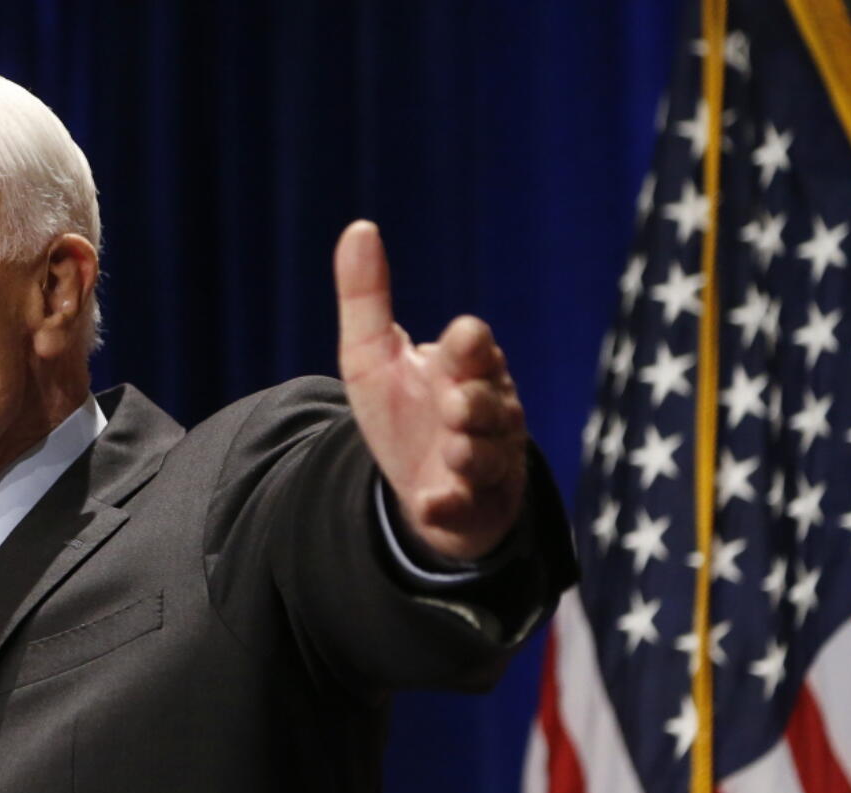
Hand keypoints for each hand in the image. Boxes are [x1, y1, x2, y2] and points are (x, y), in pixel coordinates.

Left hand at [334, 220, 527, 560]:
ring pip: (489, 456)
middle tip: (455, 403)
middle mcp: (487, 413)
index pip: (477, 350)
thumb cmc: (403, 412)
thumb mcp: (372, 355)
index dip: (471, 346)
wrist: (418, 485)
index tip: (462, 335)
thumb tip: (359, 226)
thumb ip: (367, 297)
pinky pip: (467, 507)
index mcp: (466, 369)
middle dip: (476, 402)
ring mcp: (485, 462)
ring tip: (455, 450)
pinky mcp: (474, 506)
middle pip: (491, 403)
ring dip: (472, 452)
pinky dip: (450, 506)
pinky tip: (431, 504)